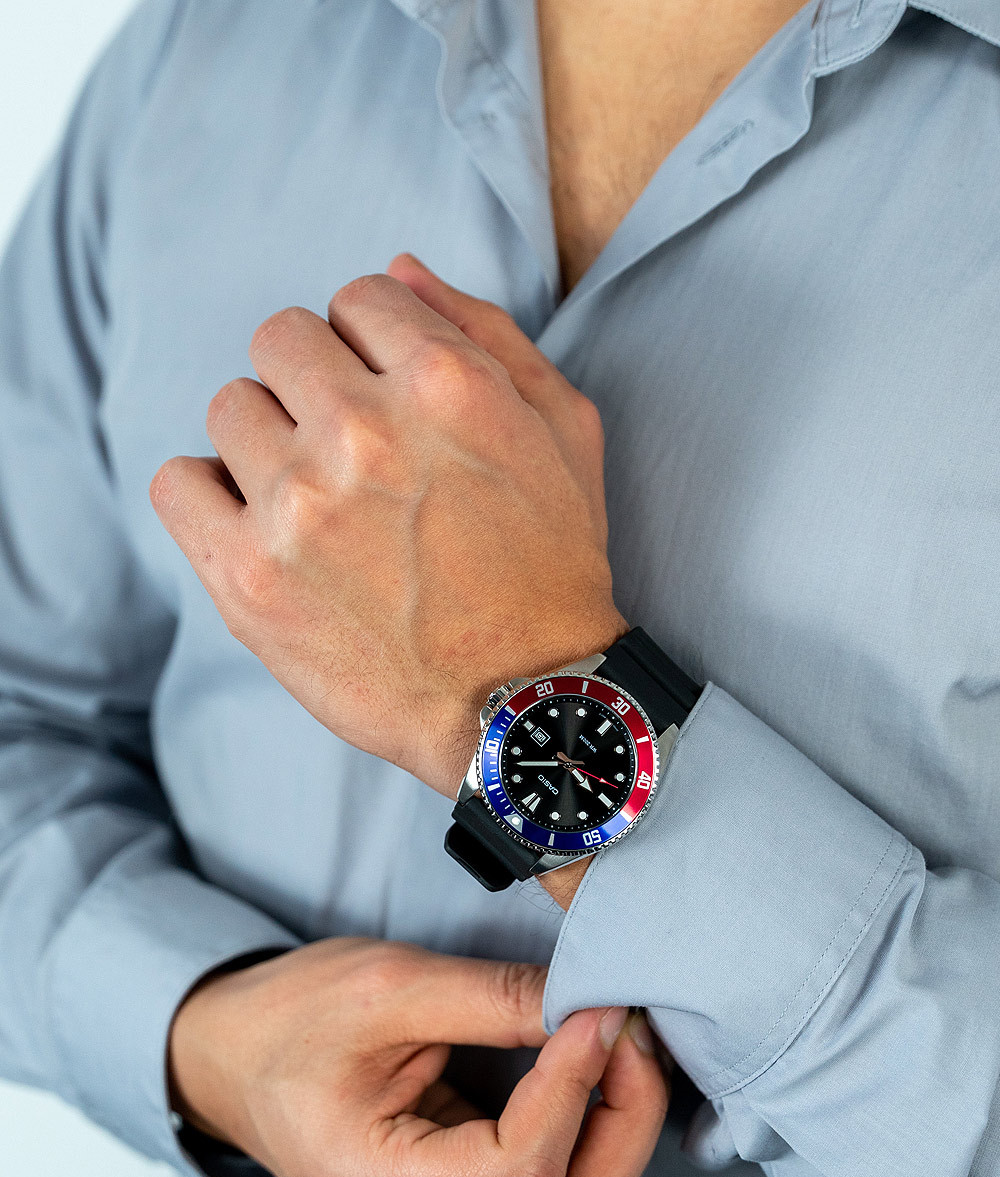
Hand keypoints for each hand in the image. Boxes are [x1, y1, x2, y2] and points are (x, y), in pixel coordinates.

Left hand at [150, 255, 626, 801]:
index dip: (373, 344)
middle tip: (349, 447)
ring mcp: (297, 507)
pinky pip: (176, 484)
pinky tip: (255, 521)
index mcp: (444, 383)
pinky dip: (207, 494)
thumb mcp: (565, 430)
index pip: (357, 298)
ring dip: (267, 439)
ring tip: (314, 496)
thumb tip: (395, 270)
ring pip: (230, 406)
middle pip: (281, 340)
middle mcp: (363, 432)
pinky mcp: (248, 578)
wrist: (524, 701)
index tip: (387, 394)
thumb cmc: (552, 565)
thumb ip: (486, 332)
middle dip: (315, 380)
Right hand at [168, 938, 667, 1176]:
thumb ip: (491, 999)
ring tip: (619, 1046)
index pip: (523, 1165)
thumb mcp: (386, 985)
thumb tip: (588, 1002)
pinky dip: (585, 1138)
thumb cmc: (289, 1018)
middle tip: (633, 1031)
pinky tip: (589, 1077)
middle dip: (626, 1117)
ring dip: (616, 1128)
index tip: (601, 1010)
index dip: (581, 1084)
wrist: (230, 1054)